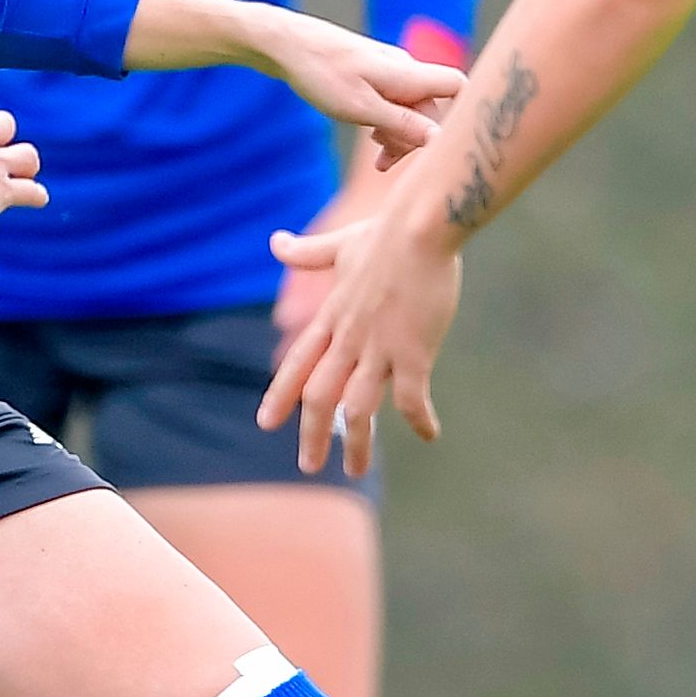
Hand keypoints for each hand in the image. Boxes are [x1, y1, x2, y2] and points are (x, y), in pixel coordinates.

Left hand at [241, 8, 457, 165]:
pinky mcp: (372, 73)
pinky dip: (387, 122)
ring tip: (378, 157)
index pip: (457, 87)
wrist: (285, 44)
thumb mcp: (360, 108)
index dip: (458, 115)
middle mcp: (404, 68)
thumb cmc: (320, 74)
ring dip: (399, 134)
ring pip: (410, 106)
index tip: (435, 146)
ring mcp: (389, 70)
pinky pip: (393, 100)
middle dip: (416, 137)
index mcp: (407, 74)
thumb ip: (401, 123)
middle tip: (385, 163)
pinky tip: (372, 136)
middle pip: (431, 106)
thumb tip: (439, 138)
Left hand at [258, 201, 462, 475]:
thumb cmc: (387, 232)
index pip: (296, 363)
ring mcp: (379, 347)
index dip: (280, 395)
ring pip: (358, 409)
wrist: (421, 225)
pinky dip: (418, 420)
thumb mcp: (341, 244)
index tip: (265, 422)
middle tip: (308, 467)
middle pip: (319, 396)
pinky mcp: (414, 351)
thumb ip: (308, 252)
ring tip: (356, 471)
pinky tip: (429, 434)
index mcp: (331, 317)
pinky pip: (411, 398)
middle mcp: (348, 338)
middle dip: (311, 435)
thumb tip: (276, 242)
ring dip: (356, 443)